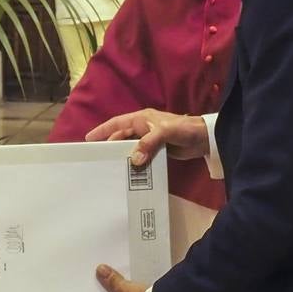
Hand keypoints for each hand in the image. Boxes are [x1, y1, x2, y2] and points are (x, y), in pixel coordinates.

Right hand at [86, 108, 208, 166]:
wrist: (203, 138)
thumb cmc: (183, 129)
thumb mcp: (164, 132)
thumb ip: (148, 144)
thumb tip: (134, 160)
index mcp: (142, 119)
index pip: (117, 124)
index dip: (102, 130)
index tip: (88, 139)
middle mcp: (143, 128)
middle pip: (121, 137)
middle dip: (110, 146)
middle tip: (97, 160)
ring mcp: (149, 139)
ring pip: (130, 147)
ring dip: (121, 156)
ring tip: (109, 168)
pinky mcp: (157, 150)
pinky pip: (141, 156)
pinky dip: (134, 162)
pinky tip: (129, 172)